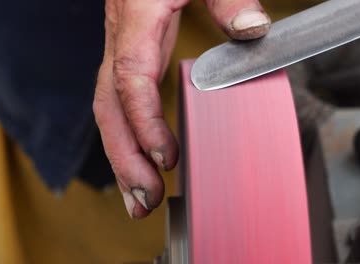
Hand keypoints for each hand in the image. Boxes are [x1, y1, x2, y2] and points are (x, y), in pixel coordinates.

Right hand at [93, 0, 269, 218]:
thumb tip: (251, 30)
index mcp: (137, 19)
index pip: (130, 81)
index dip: (144, 123)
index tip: (165, 159)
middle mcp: (122, 38)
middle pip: (108, 108)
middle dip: (124, 158)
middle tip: (143, 201)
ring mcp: (121, 48)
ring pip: (108, 110)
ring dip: (121, 157)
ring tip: (138, 197)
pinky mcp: (130, 53)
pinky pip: (120, 102)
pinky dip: (130, 136)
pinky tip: (142, 160)